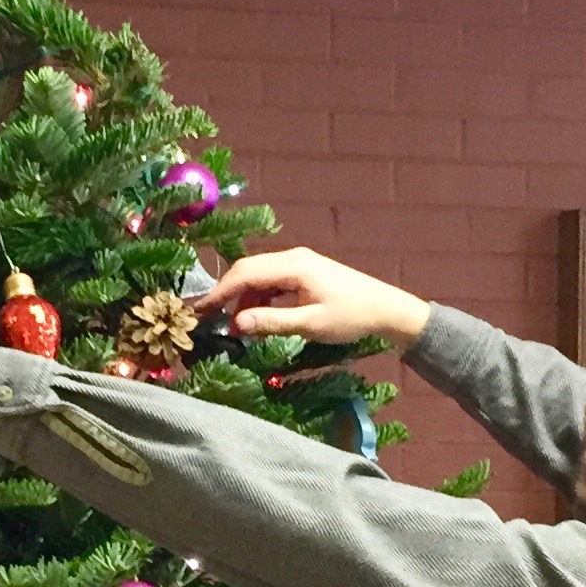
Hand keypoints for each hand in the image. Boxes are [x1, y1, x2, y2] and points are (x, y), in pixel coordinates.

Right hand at [197, 245, 430, 349]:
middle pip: (248, 270)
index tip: (200, 311)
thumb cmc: (351, 317)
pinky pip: (271, 283)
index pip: (245, 274)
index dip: (219, 292)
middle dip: (226, 294)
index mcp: (293, 265)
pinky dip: (259, 300)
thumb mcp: (310, 324)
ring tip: (236, 328)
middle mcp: (292, 258)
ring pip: (259, 278)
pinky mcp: (303, 274)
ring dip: (244, 301)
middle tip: (208, 319)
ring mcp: (298, 264)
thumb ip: (272, 323)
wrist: (385, 309)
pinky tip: (257, 319)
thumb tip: (236, 324)